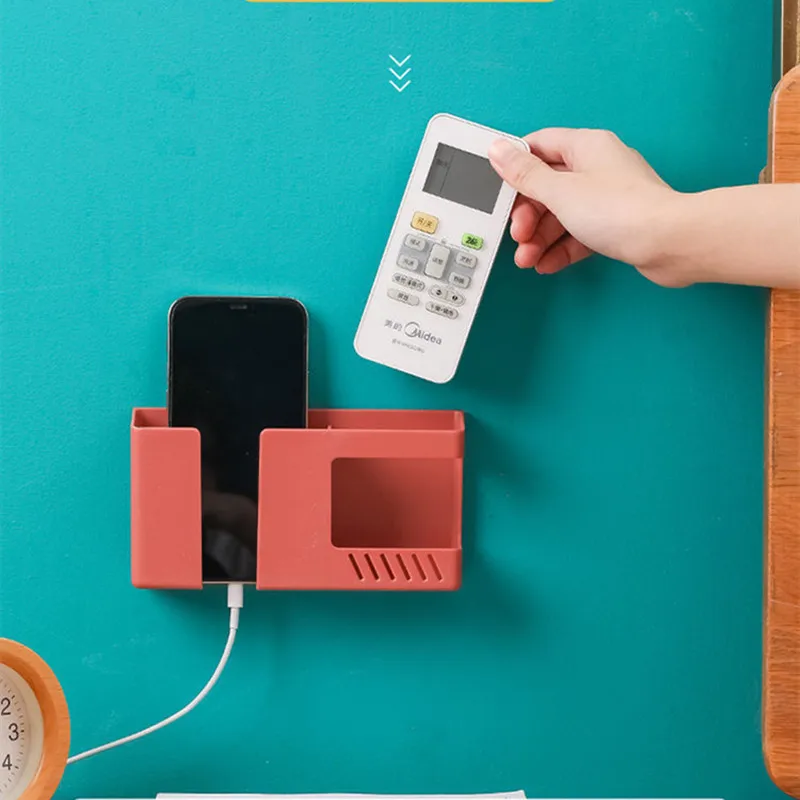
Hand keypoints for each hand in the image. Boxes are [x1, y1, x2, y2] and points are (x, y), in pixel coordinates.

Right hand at [488, 128, 687, 286]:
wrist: (669, 243)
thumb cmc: (623, 211)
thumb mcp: (560, 192)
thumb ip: (525, 174)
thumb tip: (499, 150)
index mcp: (586, 146)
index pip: (539, 147)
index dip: (516, 168)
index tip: (500, 190)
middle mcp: (598, 167)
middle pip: (548, 187)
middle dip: (528, 216)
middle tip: (518, 235)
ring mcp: (608, 197)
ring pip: (562, 215)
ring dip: (540, 238)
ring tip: (528, 259)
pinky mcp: (616, 225)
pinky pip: (579, 234)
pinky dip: (561, 249)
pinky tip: (548, 264)